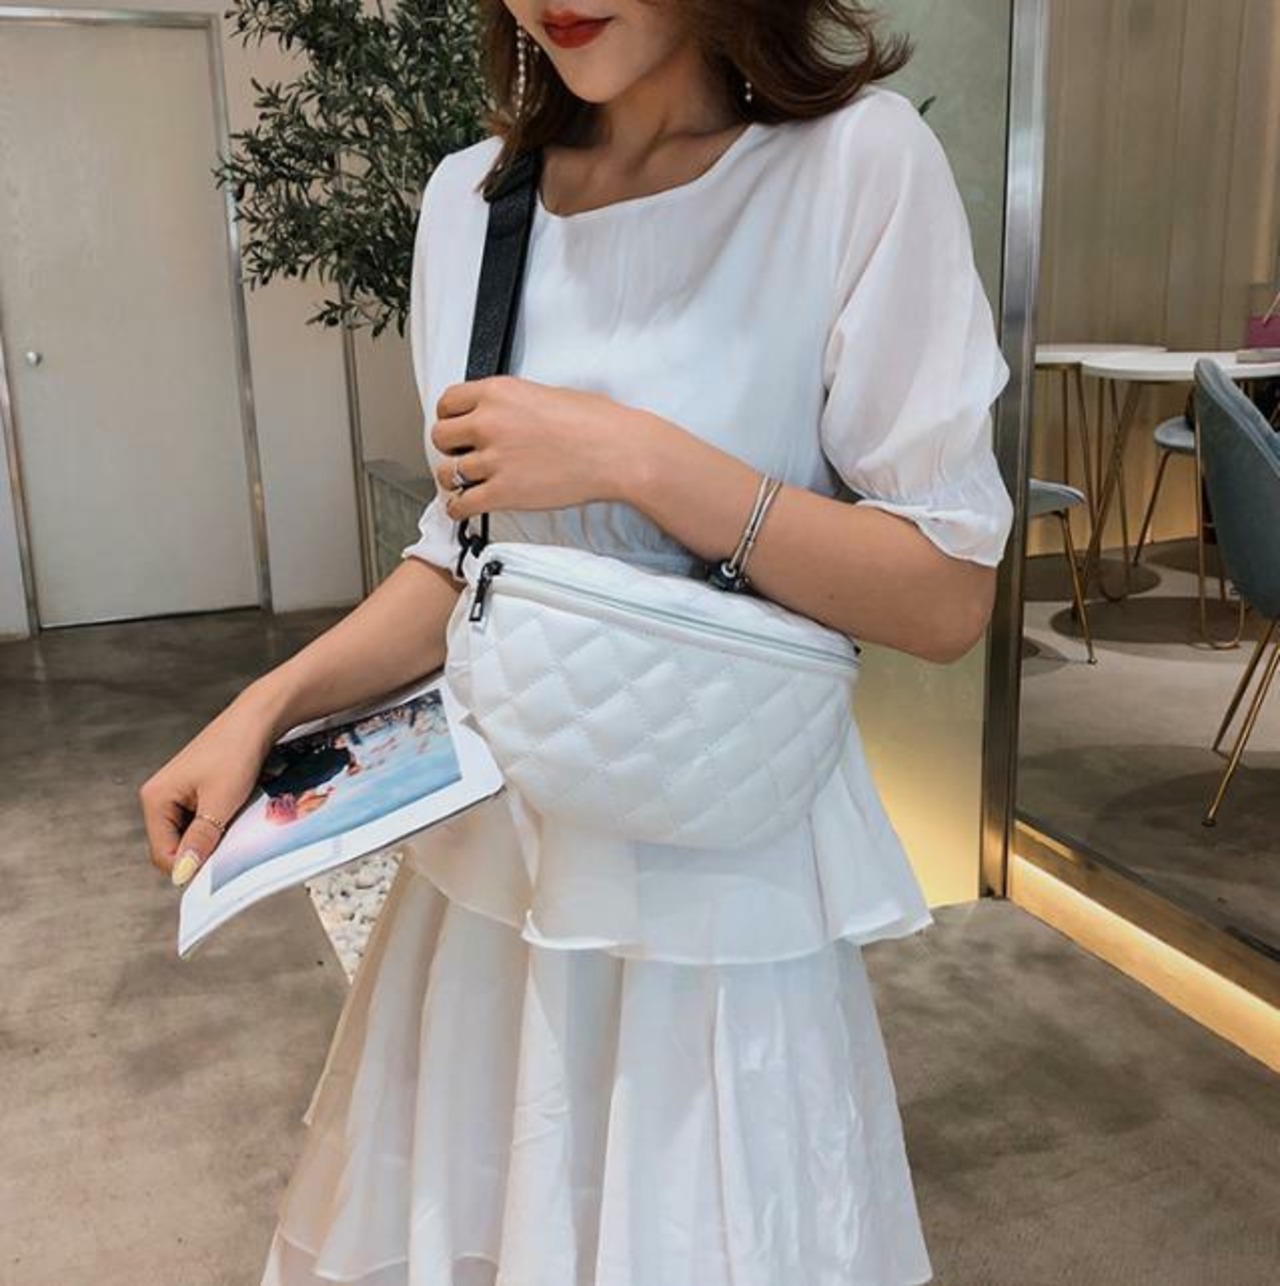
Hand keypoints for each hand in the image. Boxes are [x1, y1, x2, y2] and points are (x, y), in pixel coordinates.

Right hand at [138, 693, 280, 886]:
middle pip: (173, 845)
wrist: (255, 720)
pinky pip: (198, 820)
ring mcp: (174, 793)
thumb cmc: (235, 753)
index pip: (163, 853)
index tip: (219, 866)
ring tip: (232, 820)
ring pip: (188, 834)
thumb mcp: (219, 803)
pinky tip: (232, 812)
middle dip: (200, 850)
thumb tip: (182, 874)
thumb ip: (200, 840)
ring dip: (210, 837)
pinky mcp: (191, 790)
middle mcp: (158, 796)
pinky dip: (215, 823)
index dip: (189, 865)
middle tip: (230, 840)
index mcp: (154, 799)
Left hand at [430, 374, 642, 520]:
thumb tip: (503, 415)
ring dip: (455, 479)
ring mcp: (493, 460)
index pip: (447, 402)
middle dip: (451, 447)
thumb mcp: (545, 393)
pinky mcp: (502, 493)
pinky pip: (460, 505)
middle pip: (440, 437)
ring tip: (468, 482)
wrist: (617, 452)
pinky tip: (466, 506)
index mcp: (498, 392)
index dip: (451, 417)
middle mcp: (488, 423)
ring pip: (447, 473)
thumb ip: (512, 403)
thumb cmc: (596, 423)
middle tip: (465, 454)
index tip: (457, 426)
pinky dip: (458, 509)